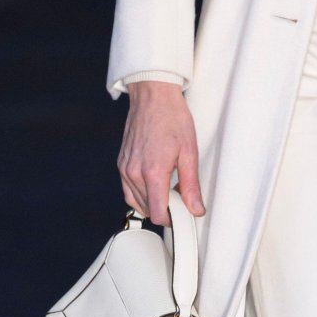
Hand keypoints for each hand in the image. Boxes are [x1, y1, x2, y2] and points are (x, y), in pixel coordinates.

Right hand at [118, 80, 204, 223]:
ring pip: (136, 202)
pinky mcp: (121, 164)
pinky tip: (155, 185)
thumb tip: (196, 209)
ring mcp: (124, 168)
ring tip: (169, 189)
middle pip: (147, 209)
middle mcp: (133, 173)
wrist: (153, 97)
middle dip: (164, 209)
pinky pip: (128, 190)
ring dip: (152, 202)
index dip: (172, 219)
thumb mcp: (189, 152)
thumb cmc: (172, 118)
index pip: (157, 212)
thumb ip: (191, 186)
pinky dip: (141, 194)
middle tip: (180, 197)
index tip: (182, 213)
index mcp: (152, 172)